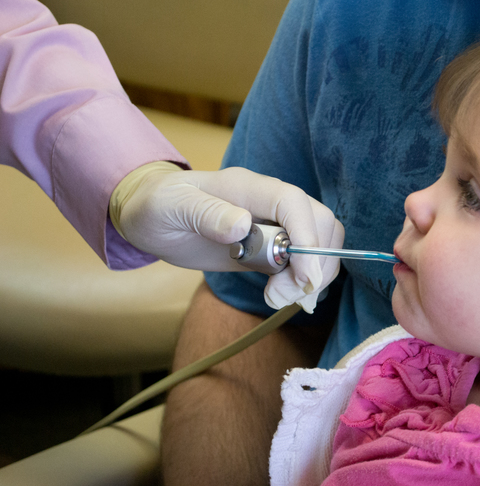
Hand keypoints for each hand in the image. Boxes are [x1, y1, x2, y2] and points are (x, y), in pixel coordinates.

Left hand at [110, 162, 343, 312]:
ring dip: (311, 277)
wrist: (153, 217)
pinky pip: (304, 262)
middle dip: (315, 262)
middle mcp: (269, 204)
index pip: (293, 202)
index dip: (307, 236)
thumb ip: (206, 212)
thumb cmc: (157, 205)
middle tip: (284, 294)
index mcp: (248, 187)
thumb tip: (242, 226)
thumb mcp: (171, 207)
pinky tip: (281, 297)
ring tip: (278, 298)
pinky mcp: (272, 248)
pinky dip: (303, 283)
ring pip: (320, 244)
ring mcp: (274, 226)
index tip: (303, 274)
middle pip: (320, 223)